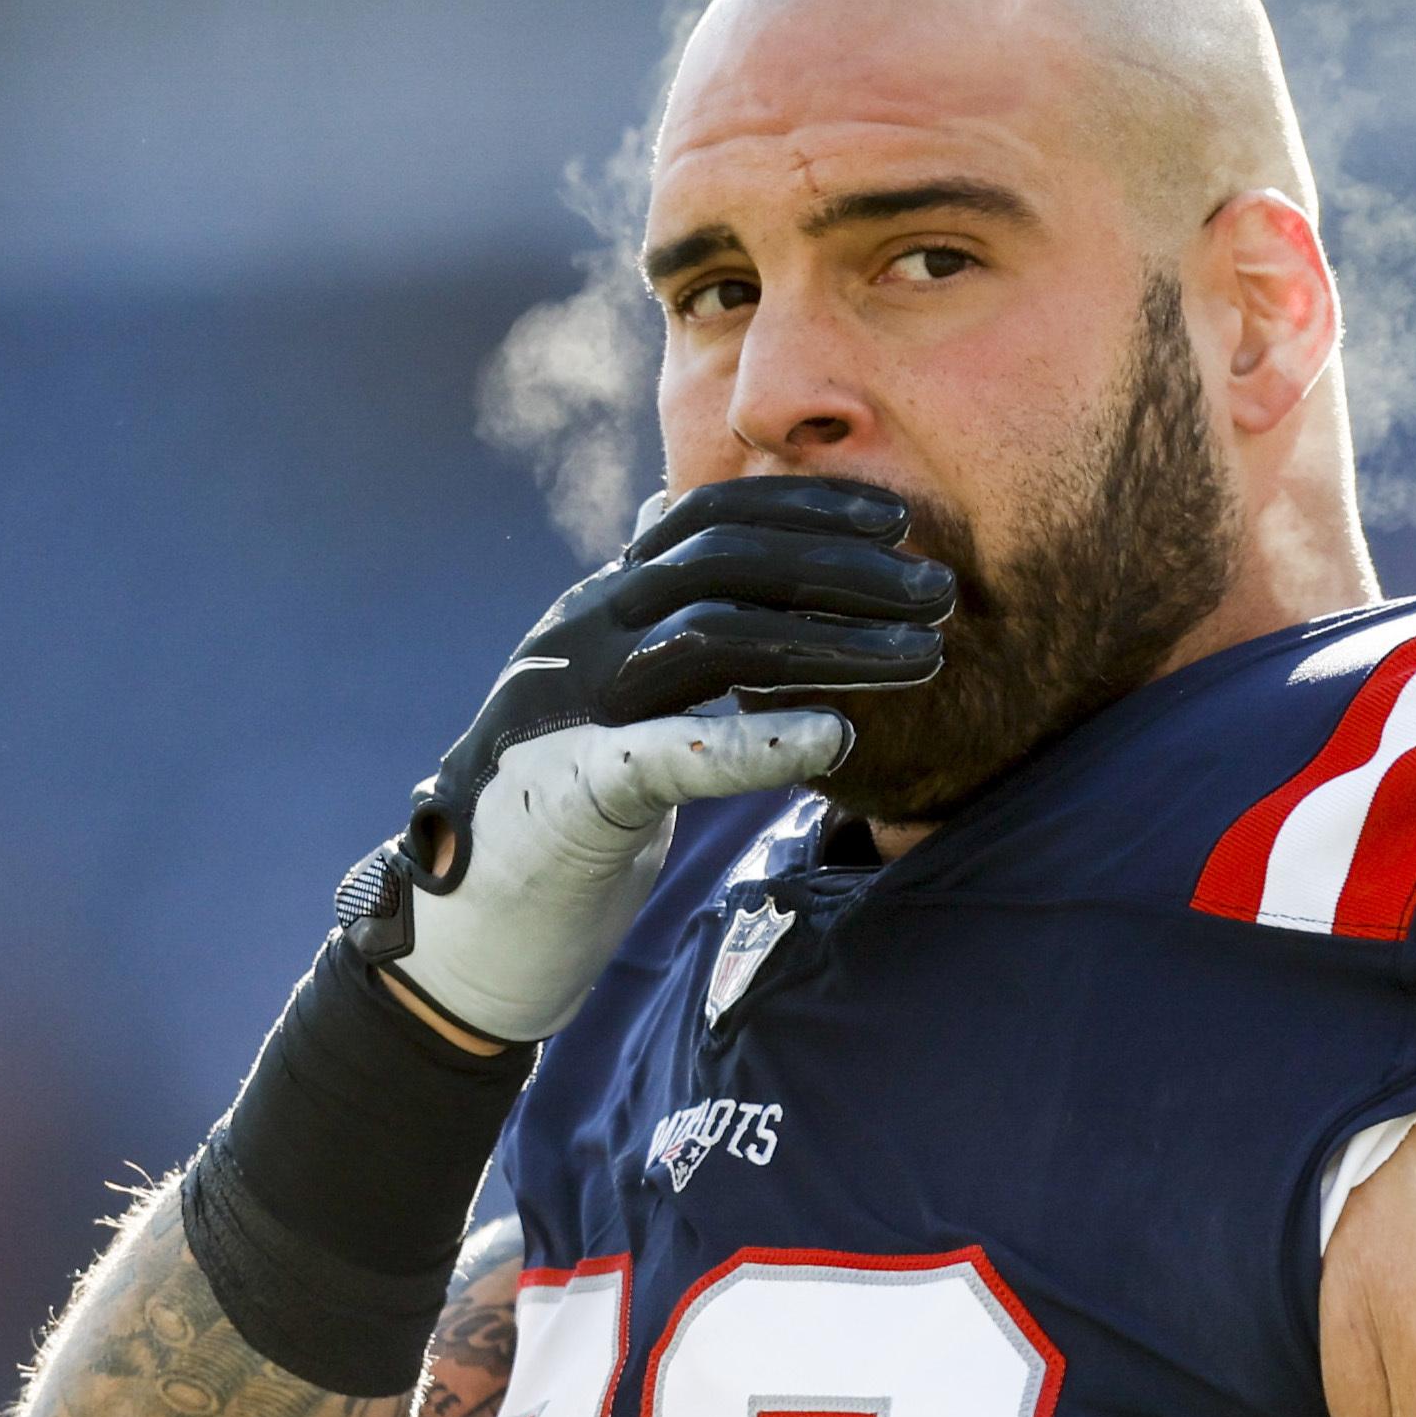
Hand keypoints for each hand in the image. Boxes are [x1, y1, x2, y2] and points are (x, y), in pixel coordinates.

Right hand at [339, 477, 949, 1042]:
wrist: (476, 910)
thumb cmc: (560, 792)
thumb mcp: (605, 681)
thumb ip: (646, 608)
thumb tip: (664, 512)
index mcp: (598, 604)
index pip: (704, 517)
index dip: (804, 506)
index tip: (896, 515)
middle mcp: (582, 633)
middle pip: (723, 563)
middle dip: (843, 566)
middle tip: (940, 590)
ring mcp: (576, 707)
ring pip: (714, 638)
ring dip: (832, 642)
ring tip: (921, 657)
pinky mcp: (578, 792)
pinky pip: (675, 753)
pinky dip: (760, 741)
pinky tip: (836, 737)